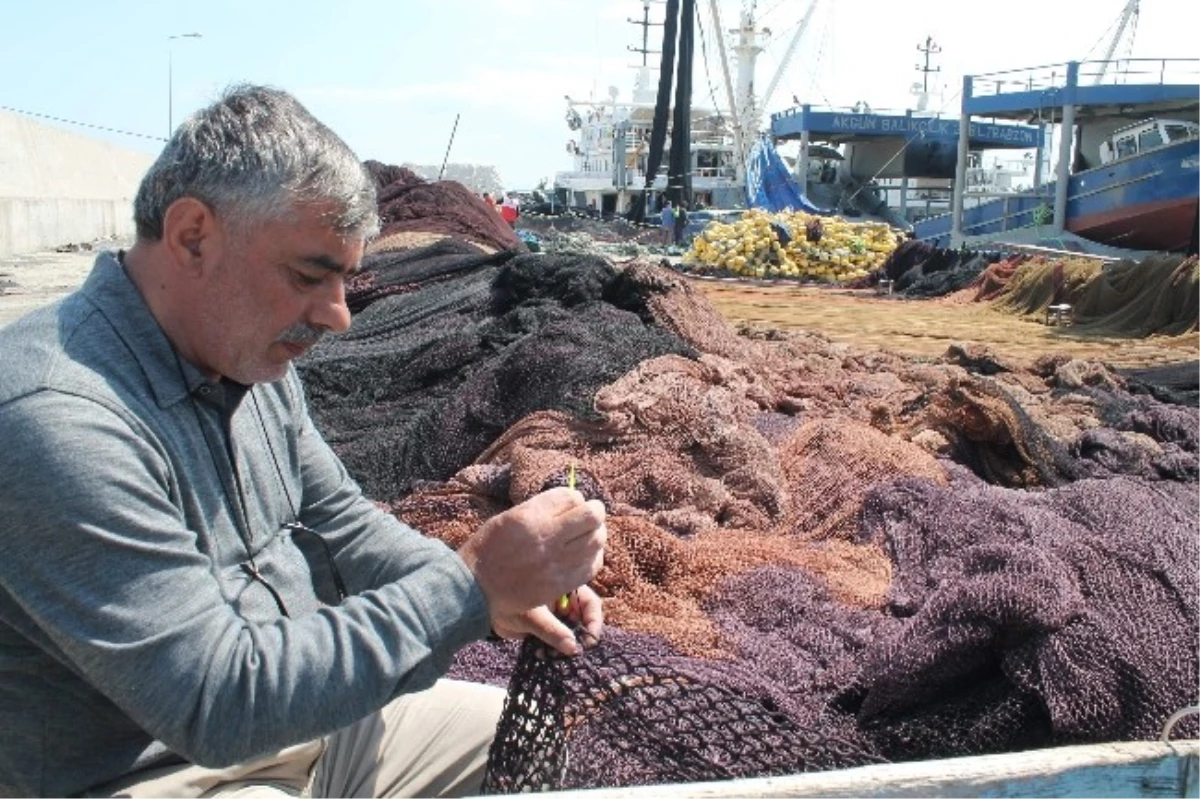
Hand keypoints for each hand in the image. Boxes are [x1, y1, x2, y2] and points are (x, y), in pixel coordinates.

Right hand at [458, 487, 605, 651]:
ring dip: (597, 534)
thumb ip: (542, 508)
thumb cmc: (490, 548)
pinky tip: (585, 555)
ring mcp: (555, 563)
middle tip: (590, 516)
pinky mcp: (559, 584)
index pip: (571, 496)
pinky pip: (591, 566)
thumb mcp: (510, 517)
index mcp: (530, 516)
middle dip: (594, 512)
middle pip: (591, 517)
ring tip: (587, 536)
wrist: (476, 587)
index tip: (570, 504)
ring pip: (596, 541)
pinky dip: (593, 557)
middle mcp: (545, 538)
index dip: (575, 498)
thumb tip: (574, 501)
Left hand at [491, 585, 603, 655]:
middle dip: (578, 638)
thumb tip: (574, 648)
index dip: (594, 620)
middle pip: (582, 621)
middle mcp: (561, 602)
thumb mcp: (531, 615)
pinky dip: (551, 651)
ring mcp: (553, 615)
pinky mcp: (542, 628)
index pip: (590, 603)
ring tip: (551, 655)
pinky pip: (554, 642)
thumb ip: (553, 631)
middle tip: (572, 653)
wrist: (479, 603)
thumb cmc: (505, 598)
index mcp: (563, 588)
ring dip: (563, 647)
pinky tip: (540, 654)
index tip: (590, 640)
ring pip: (569, 634)